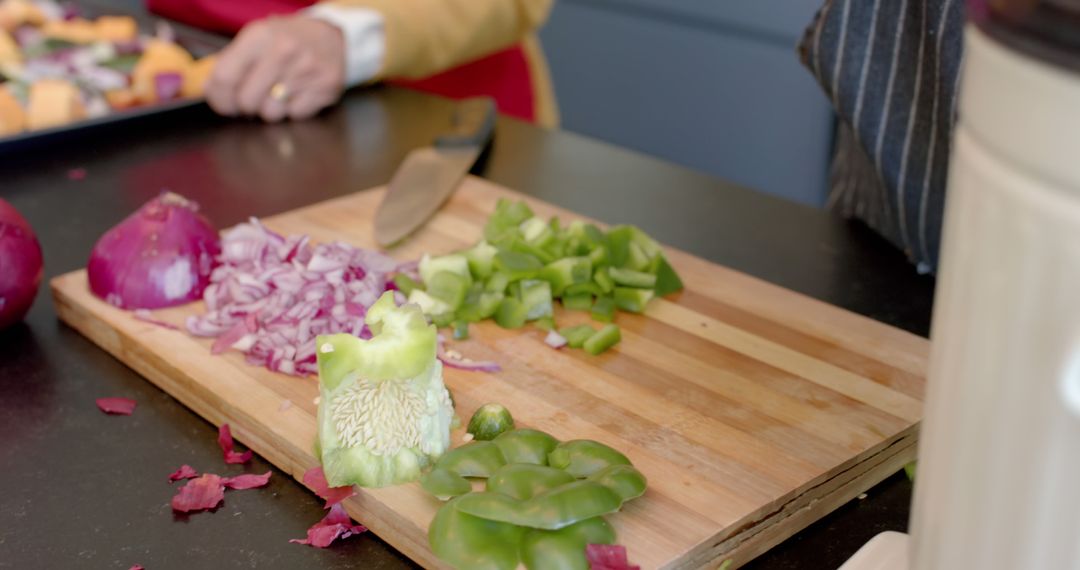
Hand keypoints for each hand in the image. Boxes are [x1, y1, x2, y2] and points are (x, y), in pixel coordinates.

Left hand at [206, 16, 344, 121]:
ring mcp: (307, 71)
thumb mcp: (256, 39)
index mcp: (260, 35)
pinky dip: (293, 109)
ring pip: (270, 113)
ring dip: (271, 108)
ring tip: (279, 92)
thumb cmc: (286, 41)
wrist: (331, 38)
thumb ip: (231, 63)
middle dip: (247, 105)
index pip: (225, 77)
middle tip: (254, 96)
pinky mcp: (325, 88)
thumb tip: (212, 92)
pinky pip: (295, 115)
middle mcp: (284, 51)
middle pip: (247, 101)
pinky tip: (298, 93)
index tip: (223, 104)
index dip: (219, 98)